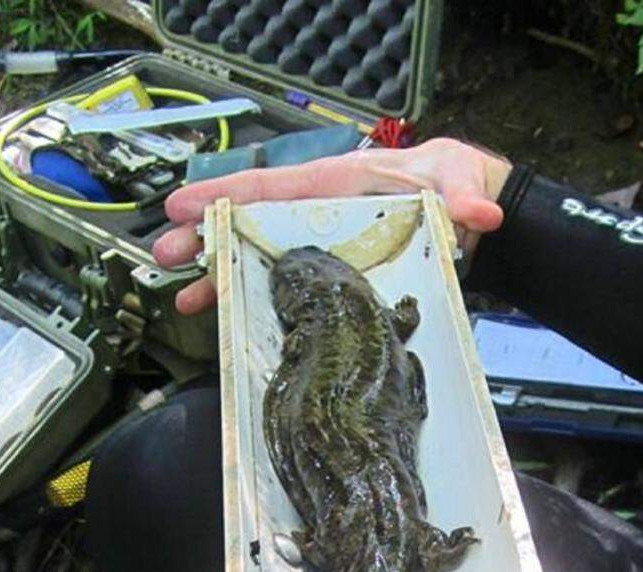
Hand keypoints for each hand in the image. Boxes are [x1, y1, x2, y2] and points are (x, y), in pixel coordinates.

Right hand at [153, 137, 511, 313]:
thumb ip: (460, 195)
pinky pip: (282, 287)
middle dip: (205, 240)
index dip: (223, 196)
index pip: (269, 188)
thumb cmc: (448, 185)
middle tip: (164, 256)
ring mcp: (318, 248)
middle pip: (249, 226)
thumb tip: (478, 214)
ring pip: (258, 259)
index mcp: (332, 186)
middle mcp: (316, 217)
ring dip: (219, 277)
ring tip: (183, 297)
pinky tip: (227, 318)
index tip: (181, 205)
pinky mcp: (330, 277)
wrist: (465, 214)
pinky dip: (254, 300)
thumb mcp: (453, 182)